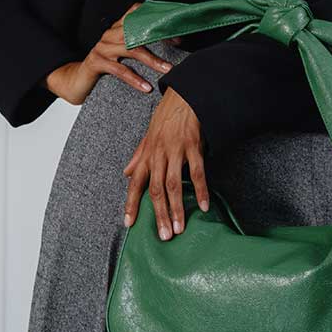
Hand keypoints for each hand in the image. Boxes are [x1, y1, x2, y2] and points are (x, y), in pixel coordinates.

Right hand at [45, 1, 181, 105]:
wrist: (76, 82)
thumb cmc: (104, 68)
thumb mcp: (122, 55)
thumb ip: (139, 47)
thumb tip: (169, 47)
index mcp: (117, 29)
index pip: (136, 13)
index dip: (156, 18)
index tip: (173, 28)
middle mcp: (110, 34)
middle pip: (138, 30)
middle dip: (160, 36)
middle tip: (177, 44)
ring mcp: (102, 47)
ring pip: (132, 49)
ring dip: (152, 60)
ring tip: (167, 69)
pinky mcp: (96, 62)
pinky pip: (119, 70)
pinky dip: (135, 79)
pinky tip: (146, 87)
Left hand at [122, 86, 209, 240]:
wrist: (184, 94)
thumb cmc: (166, 115)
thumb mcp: (148, 134)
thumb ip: (138, 156)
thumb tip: (126, 173)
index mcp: (147, 154)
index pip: (135, 183)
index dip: (131, 203)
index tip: (129, 223)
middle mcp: (158, 154)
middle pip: (156, 190)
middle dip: (159, 215)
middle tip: (164, 236)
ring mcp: (176, 151)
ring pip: (174, 185)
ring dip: (177, 209)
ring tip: (179, 228)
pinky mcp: (193, 146)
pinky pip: (197, 172)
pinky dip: (201, 190)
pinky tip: (204, 205)